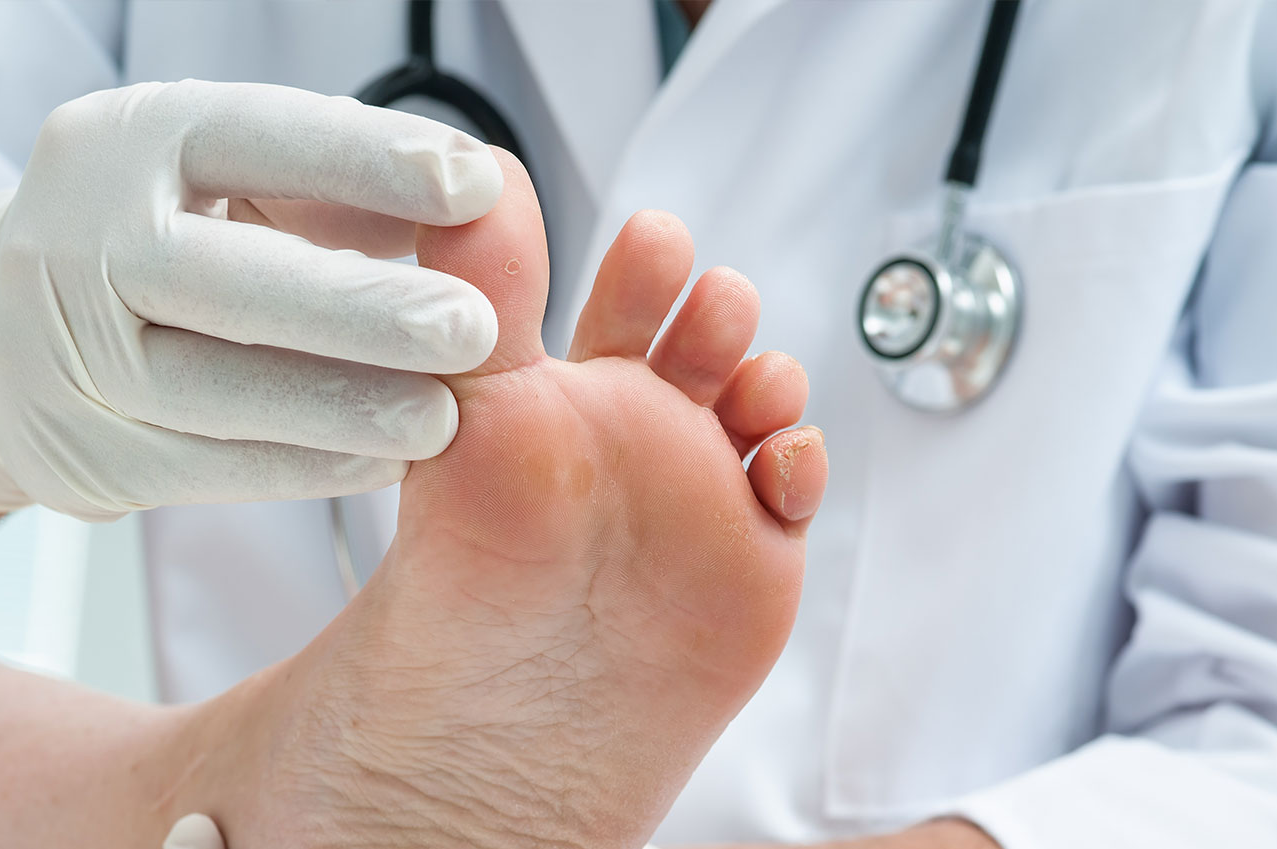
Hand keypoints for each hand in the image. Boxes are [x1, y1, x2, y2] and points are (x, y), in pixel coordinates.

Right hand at [0, 80, 502, 519]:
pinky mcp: (76, 447)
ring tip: (438, 420)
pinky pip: (197, 467)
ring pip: (206, 387)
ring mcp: (63, 349)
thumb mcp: (230, 182)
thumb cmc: (162, 238)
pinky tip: (377, 465)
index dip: (366, 162)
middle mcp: (80, 234)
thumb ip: (339, 191)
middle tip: (471, 329)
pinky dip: (296, 468)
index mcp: (132, 140)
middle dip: (356, 307)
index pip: (255, 137)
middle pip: (222, 277)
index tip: (475, 192)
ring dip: (334, 407)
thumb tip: (479, 208)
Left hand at [147, 152, 823, 846]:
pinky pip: (797, 487)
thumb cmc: (474, 560)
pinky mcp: (751, 551)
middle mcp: (642, 433)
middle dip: (721, 315)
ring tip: (745, 388)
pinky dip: (802, 464)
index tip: (655, 241)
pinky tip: (775, 466)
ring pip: (766, 403)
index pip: (627, 302)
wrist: (514, 708)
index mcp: (575, 391)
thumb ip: (484, 294)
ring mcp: (701, 489)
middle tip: (708, 308)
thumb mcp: (474, 404)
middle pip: (711, 341)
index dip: (648, 267)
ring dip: (773, 377)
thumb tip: (478, 179)